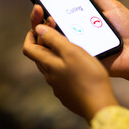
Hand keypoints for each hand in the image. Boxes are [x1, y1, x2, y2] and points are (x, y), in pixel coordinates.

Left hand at [23, 5, 117, 121]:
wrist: (99, 105)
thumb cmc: (88, 76)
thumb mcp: (71, 52)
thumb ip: (54, 40)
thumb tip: (38, 29)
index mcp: (48, 64)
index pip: (29, 47)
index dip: (31, 34)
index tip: (39, 23)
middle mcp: (49, 75)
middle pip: (40, 54)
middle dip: (45, 38)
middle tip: (56, 25)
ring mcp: (58, 85)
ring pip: (52, 64)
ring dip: (56, 51)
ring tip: (70, 42)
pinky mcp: (68, 92)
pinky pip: (62, 74)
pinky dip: (65, 63)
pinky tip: (79, 62)